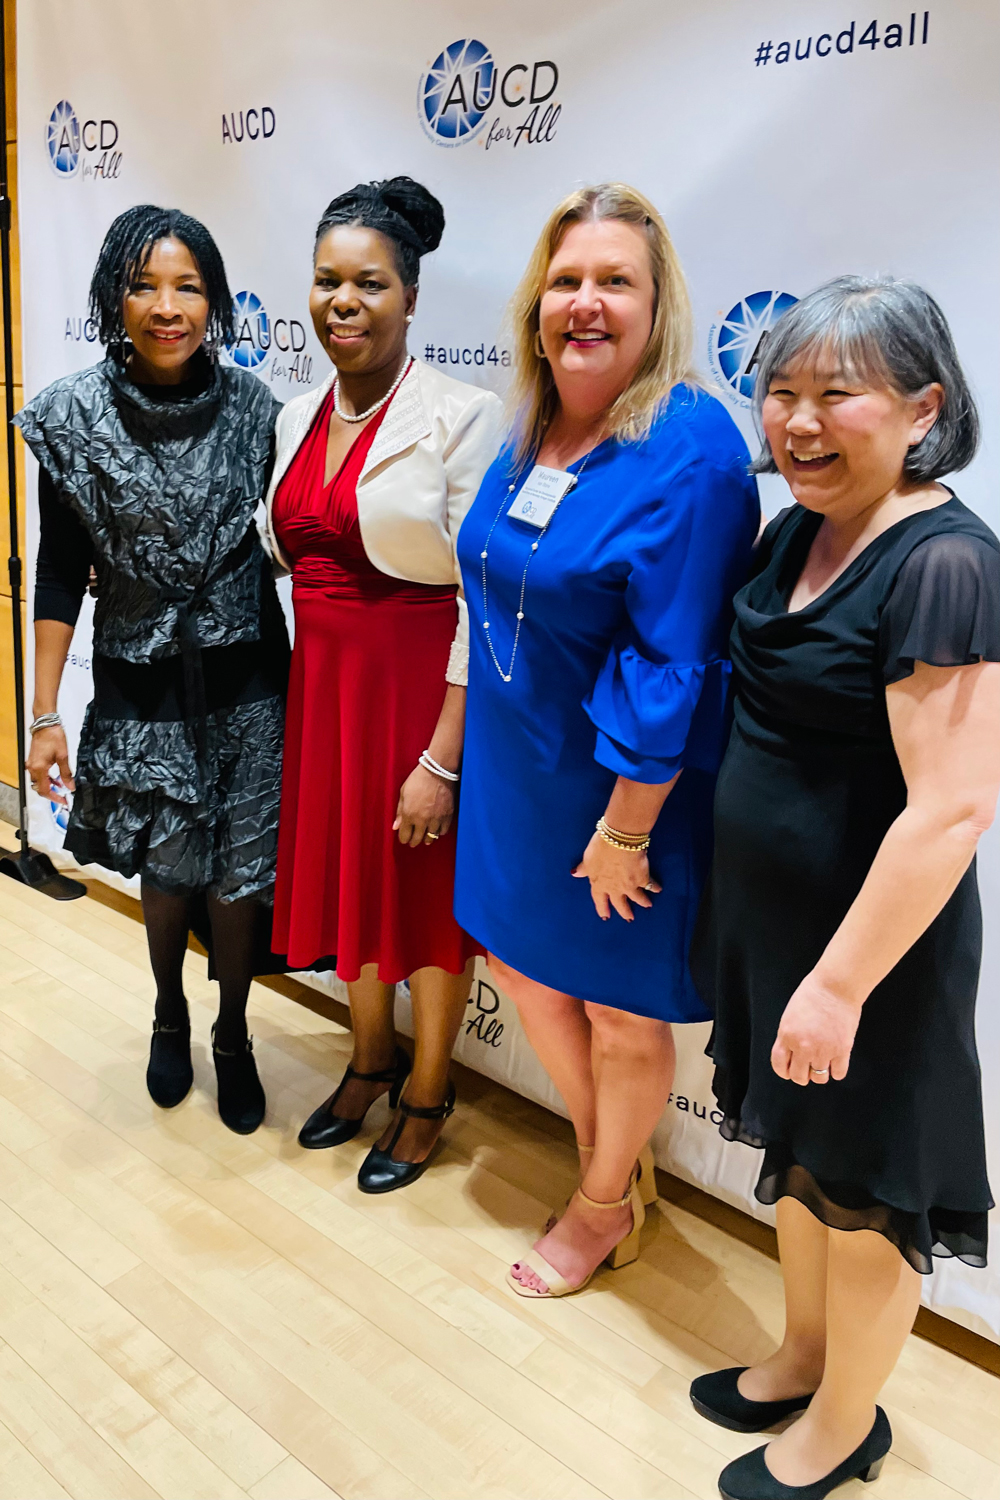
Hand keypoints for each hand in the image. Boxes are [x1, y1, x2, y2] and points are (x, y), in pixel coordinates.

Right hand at [26, 725, 74, 806]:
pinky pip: (38, 775)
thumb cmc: (53, 737)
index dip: (54, 798)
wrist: (46, 724)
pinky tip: (56, 778)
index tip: (63, 801)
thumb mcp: (63, 757)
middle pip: (39, 788)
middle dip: (52, 793)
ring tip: (62, 786)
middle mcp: (32, 768)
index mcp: (39, 768)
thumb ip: (66, 774)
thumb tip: (70, 786)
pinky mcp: (33, 761)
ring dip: (50, 786)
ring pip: (39, 782)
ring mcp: (31, 764)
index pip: (44, 790)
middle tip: (63, 796)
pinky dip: (47, 779)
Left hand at [393, 764, 455, 846]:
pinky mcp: (447, 816)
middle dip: (413, 842)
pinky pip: (443, 831)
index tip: (404, 839)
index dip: (403, 839)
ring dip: (427, 839)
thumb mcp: (403, 793)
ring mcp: (436, 819)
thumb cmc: (418, 779)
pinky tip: (436, 830)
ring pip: (431, 837)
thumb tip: (396, 826)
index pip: (404, 836)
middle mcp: (422, 820)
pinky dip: (439, 832)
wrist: (437, 771)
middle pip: (417, 839)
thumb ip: (399, 812)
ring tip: (426, 838)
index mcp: (409, 814)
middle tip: (413, 842)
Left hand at [572, 831, 660, 921]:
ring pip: (637, 898)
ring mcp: (629, 885)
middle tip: (629, 918)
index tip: (605, 916)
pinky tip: (658, 889)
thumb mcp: (588, 857)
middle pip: (620, 904)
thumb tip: (575, 873)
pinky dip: (655, 887)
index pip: (599, 900)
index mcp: (599, 883)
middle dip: (625, 912)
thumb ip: (584, 868)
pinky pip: (650, 885)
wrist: (619, 841)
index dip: (602, 908)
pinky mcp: (643, 879)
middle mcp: (614, 888)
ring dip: (642, 902)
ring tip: (647, 905)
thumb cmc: (600, 847)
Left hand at [770, 971, 862, 1085]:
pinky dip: (837, 1071)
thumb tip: (792, 1054)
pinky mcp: (842, 1050)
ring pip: (819, 1078)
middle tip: (807, 1069)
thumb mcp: (790, 1015)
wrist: (835, 985)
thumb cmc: (813, 993)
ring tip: (823, 1063)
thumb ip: (789, 1036)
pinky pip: (838, 1074)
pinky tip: (836, 1062)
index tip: (789, 1072)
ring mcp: (823, 1050)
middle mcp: (803, 1046)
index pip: (779, 1065)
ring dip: (820, 1073)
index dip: (784, 1072)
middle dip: (802, 1076)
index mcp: (787, 1036)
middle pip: (799, 1076)